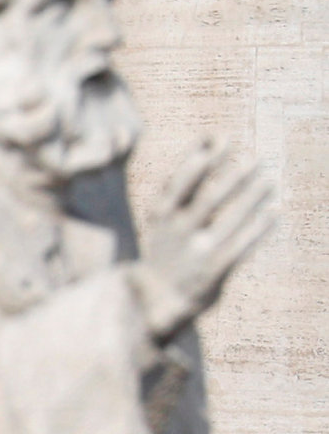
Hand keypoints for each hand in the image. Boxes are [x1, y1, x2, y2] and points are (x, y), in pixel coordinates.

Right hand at [137, 138, 276, 337]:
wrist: (159, 298)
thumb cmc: (169, 242)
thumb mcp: (166, 212)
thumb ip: (188, 176)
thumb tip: (215, 136)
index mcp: (160, 215)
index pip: (180, 182)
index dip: (202, 159)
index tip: (223, 139)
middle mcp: (176, 232)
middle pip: (209, 200)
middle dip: (233, 178)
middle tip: (255, 159)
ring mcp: (196, 252)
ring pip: (229, 221)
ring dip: (251, 198)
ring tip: (269, 181)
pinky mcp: (215, 271)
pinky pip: (242, 246)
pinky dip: (259, 229)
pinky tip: (274, 214)